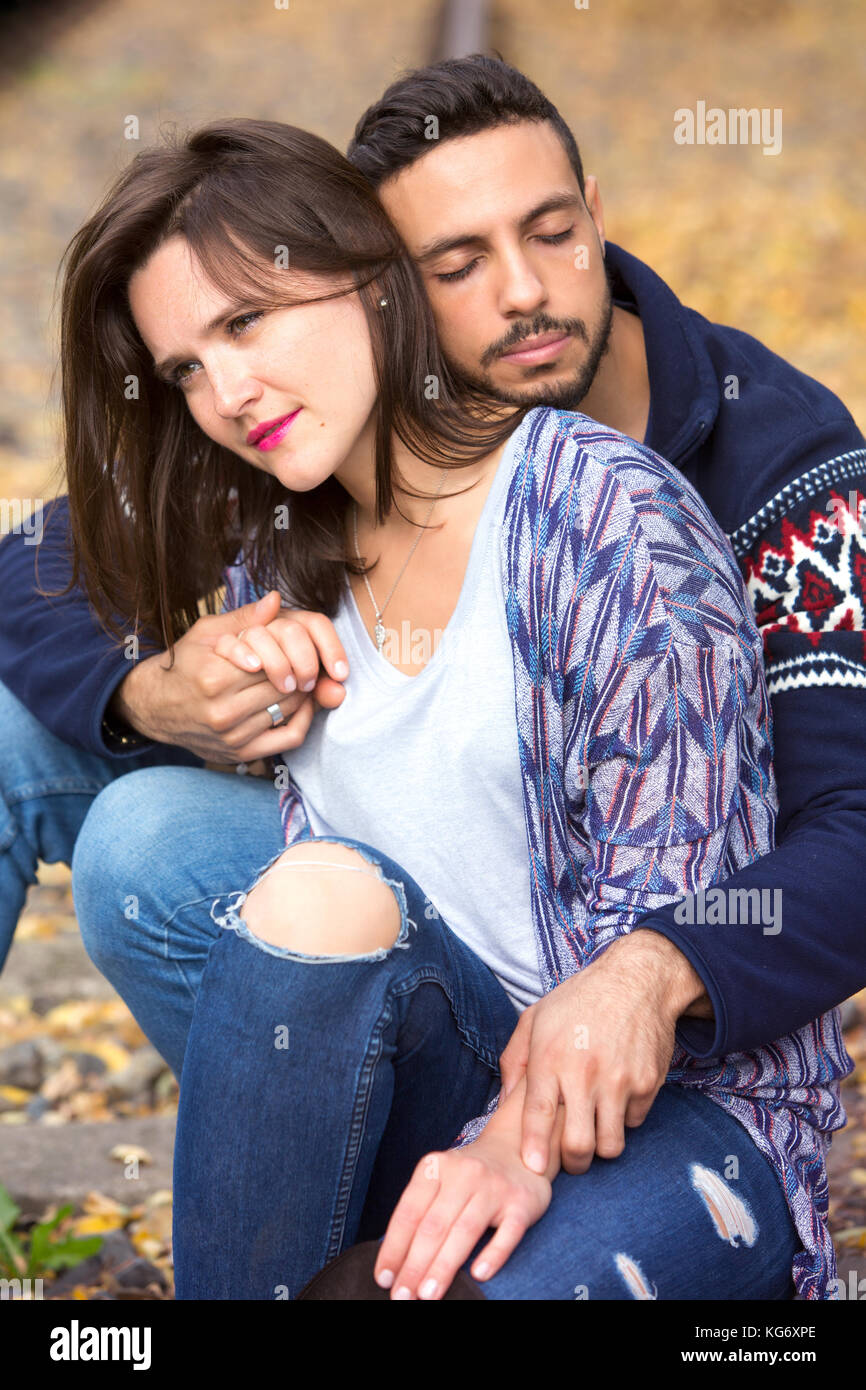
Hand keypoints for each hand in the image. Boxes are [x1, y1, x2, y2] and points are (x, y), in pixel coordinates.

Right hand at [111, 591, 346, 762]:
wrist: (154, 707)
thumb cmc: (184, 665)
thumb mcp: (207, 633)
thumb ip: (244, 617)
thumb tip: (275, 599)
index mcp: (214, 678)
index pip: (275, 662)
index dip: (291, 651)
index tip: (294, 646)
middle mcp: (223, 711)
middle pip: (285, 686)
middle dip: (299, 671)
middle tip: (304, 662)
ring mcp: (233, 737)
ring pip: (290, 709)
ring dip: (302, 693)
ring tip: (300, 678)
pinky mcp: (241, 754)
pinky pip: (290, 739)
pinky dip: (304, 720)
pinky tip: (302, 704)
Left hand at [373, 1128, 551, 1300]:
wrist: (519, 1149)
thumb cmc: (471, 1177)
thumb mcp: (442, 1180)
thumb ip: (422, 1211)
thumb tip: (396, 1263)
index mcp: (436, 1167)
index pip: (409, 1212)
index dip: (393, 1247)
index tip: (383, 1278)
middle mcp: (464, 1173)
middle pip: (434, 1225)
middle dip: (414, 1265)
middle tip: (403, 1297)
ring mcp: (494, 1187)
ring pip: (464, 1231)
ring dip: (443, 1267)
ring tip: (427, 1295)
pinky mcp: (521, 1203)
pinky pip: (507, 1233)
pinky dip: (492, 1255)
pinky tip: (478, 1276)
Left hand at [499, 931, 703, 1176]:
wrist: (636, 980)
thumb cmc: (578, 1000)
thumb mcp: (535, 1018)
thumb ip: (514, 1060)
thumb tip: (505, 1102)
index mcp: (550, 1056)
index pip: (539, 1115)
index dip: (535, 1147)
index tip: (533, 1167)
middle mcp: (584, 1072)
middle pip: (578, 1145)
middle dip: (573, 1162)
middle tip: (571, 1157)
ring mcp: (619, 1079)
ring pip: (610, 1145)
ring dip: (601, 1145)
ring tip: (595, 1128)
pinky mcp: (647, 1083)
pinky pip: (633, 1122)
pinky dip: (624, 1119)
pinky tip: (616, 1097)